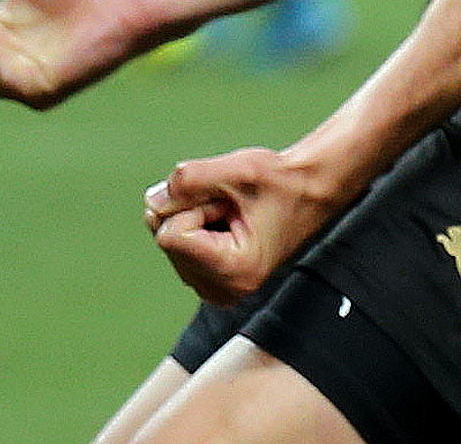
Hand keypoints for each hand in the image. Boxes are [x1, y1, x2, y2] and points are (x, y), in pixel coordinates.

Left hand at [145, 145, 348, 305]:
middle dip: (190, 211)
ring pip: (168, 241)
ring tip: (230, 213)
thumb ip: (188, 181)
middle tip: (231, 206)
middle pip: (166, 240)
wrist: (308, 193)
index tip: (227, 203)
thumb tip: (152, 202)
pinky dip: (193, 225)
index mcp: (235, 271)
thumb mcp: (236, 169)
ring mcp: (216, 289)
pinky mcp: (210, 280)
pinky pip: (176, 245)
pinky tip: (223, 222)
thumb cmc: (281, 183)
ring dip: (192, 216)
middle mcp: (224, 290)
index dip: (192, 206)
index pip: (170, 236)